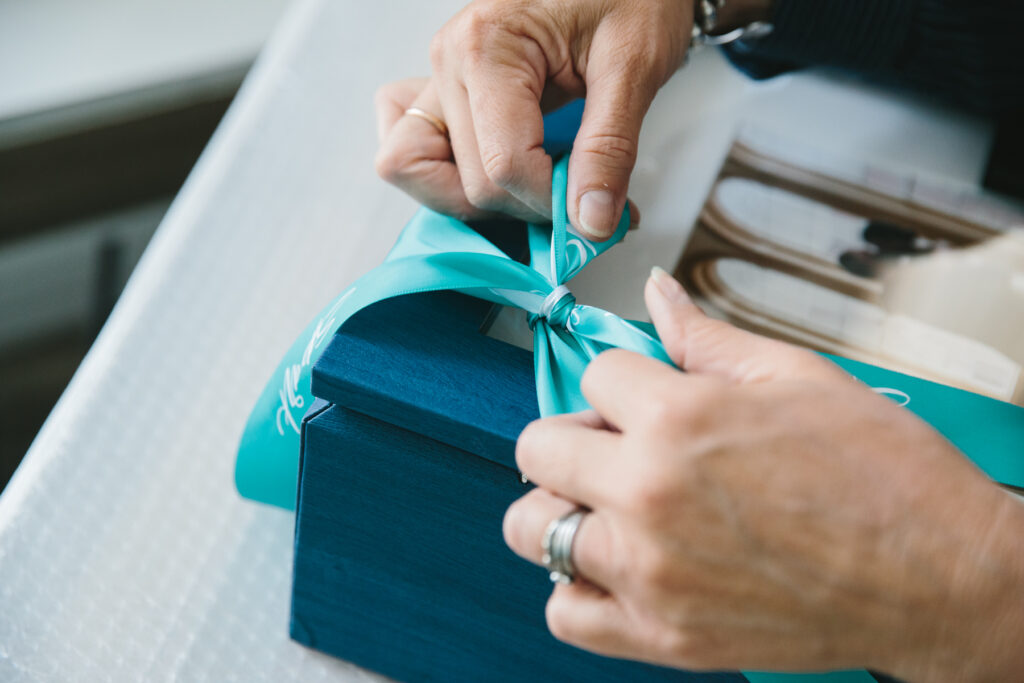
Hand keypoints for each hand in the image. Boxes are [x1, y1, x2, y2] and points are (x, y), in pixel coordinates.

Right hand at [375, 0, 692, 236]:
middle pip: (468, 182)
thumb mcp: (635, 66)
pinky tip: (497, 174)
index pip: (503, 165)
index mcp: (487, 45)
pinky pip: (412, 150)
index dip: (553, 204)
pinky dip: (445, 179)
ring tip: (532, 188)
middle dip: (527, 206)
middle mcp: (449, 61)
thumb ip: (610, 149)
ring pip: (413, 171)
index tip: (595, 210)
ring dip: (472, 200)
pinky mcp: (444, 95)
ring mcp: (439, 79)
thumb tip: (590, 223)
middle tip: (577, 196)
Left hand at [504, 267, 1023, 679]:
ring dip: (560, 509)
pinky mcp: (661, 635)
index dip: (624, 383)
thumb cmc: (884, 477)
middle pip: (538, 448)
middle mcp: (647, 493)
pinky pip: (564, 612)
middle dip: (574, 438)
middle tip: (617, 448)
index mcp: (679, 418)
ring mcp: (648, 571)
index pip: (594, 376)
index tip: (649, 400)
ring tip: (609, 508)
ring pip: (530, 528)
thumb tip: (657, 293)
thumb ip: (706, 337)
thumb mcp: (797, 377)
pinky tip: (615, 568)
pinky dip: (576, 589)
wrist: (941, 578)